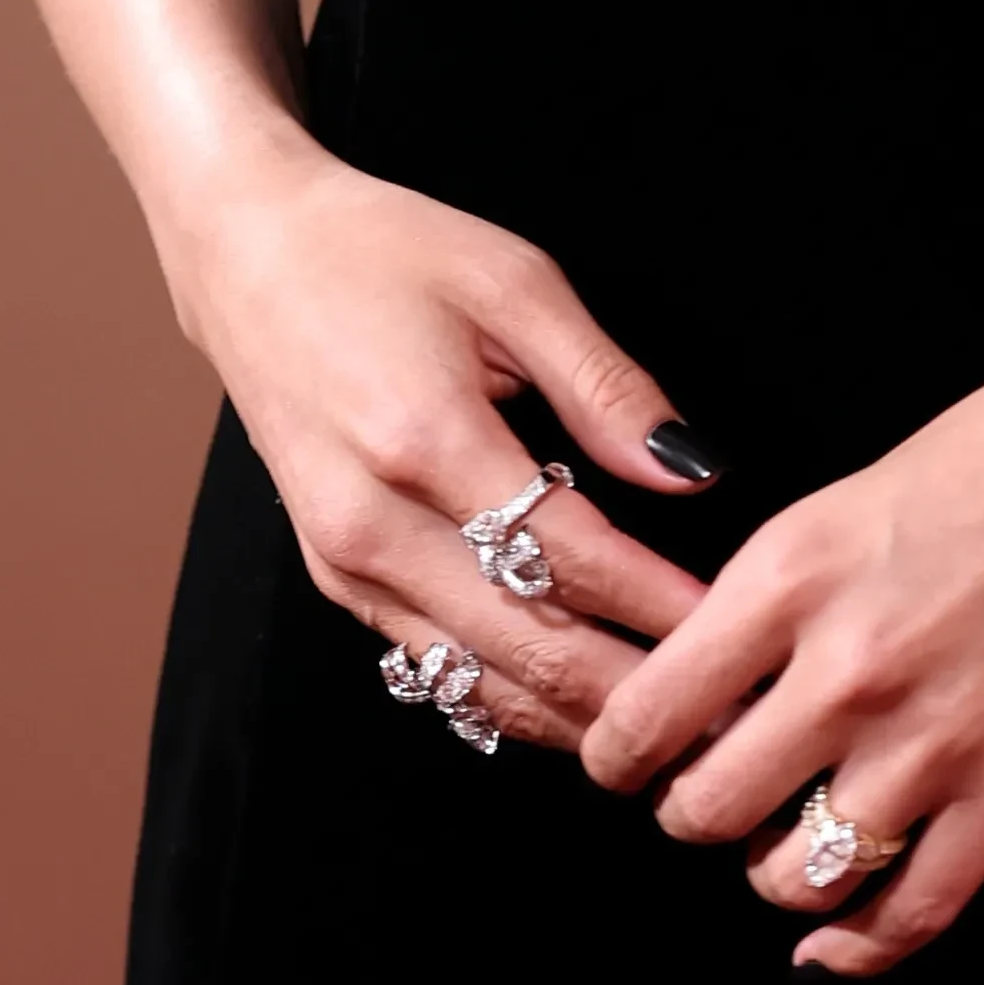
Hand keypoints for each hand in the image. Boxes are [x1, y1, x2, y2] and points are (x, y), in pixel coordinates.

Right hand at [176, 136, 714, 750]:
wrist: (251, 256)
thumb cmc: (385, 252)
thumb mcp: (514, 282)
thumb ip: (605, 385)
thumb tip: (691, 471)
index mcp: (427, 439)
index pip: (572, 557)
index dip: (658, 604)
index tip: (732, 630)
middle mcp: (376, 523)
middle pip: (526, 644)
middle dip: (630, 691)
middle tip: (719, 719)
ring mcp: (344, 562)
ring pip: (477, 679)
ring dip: (575, 716)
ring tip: (663, 732)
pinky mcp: (332, 576)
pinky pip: (431, 665)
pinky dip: (508, 696)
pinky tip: (572, 707)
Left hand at [583, 323, 983, 975]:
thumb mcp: (859, 489)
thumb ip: (785, 589)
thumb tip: (721, 678)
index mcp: (792, 570)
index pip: (649, 712)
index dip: (621, 754)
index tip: (626, 760)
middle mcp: (847, 667)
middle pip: (706, 809)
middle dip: (692, 812)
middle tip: (711, 793)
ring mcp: (933, 741)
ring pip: (792, 874)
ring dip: (773, 869)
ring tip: (784, 840)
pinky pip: (909, 912)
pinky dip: (859, 942)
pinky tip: (835, 937)